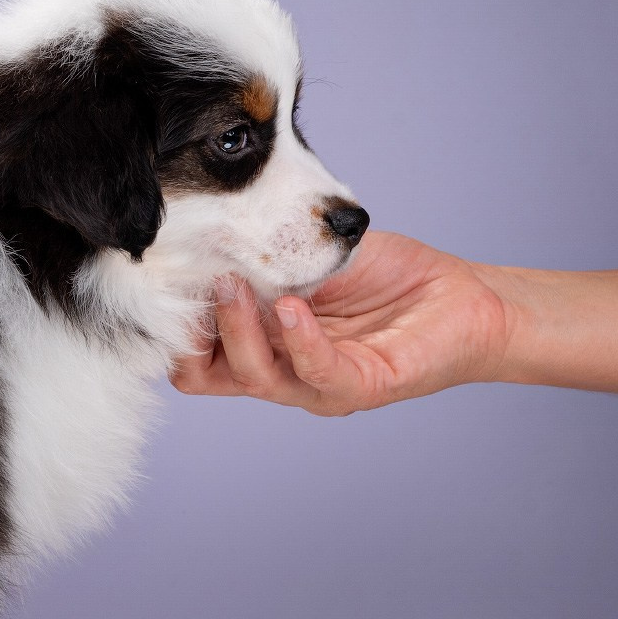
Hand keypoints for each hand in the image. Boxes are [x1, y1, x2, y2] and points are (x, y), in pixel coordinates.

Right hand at [170, 231, 517, 414]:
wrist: (463, 298)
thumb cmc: (388, 278)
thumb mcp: (310, 255)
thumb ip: (263, 254)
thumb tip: (206, 232)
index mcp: (258, 342)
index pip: (189, 350)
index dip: (167, 320)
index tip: (155, 275)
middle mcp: (277, 370)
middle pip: (201, 373)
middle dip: (185, 328)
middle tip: (187, 281)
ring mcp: (314, 385)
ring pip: (251, 373)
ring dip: (235, 327)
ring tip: (232, 284)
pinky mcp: (359, 386)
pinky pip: (316, 371)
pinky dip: (298, 337)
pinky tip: (293, 305)